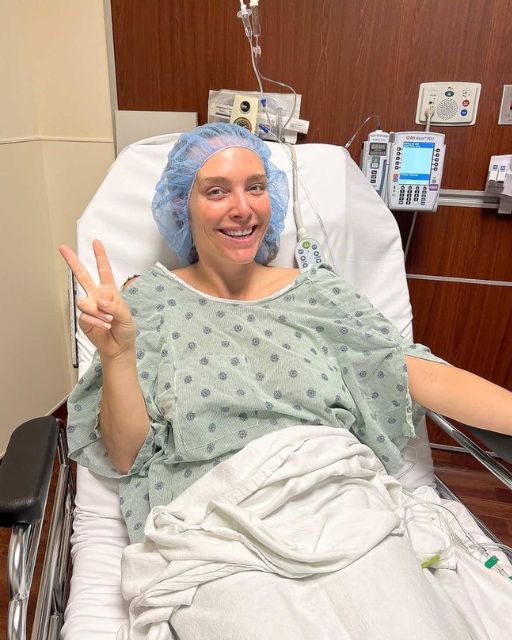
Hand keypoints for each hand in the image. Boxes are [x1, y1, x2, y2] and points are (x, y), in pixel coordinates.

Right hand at [59, 240, 136, 359]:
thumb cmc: (125, 329)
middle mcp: (96, 296)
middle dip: (72, 261)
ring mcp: (89, 307)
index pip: (104, 271)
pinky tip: (105, 327)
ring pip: (85, 302)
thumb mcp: (126, 316)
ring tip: (109, 321)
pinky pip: (86, 316)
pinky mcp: (83, 318)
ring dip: (99, 312)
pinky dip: (98, 322)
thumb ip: (115, 306)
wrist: (118, 346)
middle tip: (62, 248)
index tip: (96, 242)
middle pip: (83, 276)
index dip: (100, 256)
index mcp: (110, 291)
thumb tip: (101, 300)